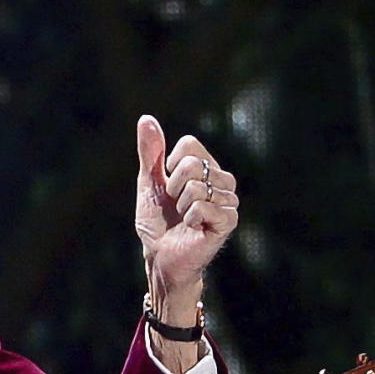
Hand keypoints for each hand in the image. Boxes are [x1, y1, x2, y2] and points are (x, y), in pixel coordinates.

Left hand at [134, 115, 238, 307]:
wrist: (160, 255)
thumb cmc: (157, 221)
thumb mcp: (149, 182)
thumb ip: (150, 152)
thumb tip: (146, 119)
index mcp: (207, 167)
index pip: (190, 145)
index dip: (170, 165)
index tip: (168, 185)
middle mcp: (222, 180)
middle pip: (194, 164)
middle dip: (174, 185)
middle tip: (175, 205)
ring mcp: (228, 200)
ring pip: (198, 186)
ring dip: (181, 205)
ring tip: (184, 217)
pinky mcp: (228, 221)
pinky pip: (204, 207)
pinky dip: (190, 218)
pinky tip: (194, 227)